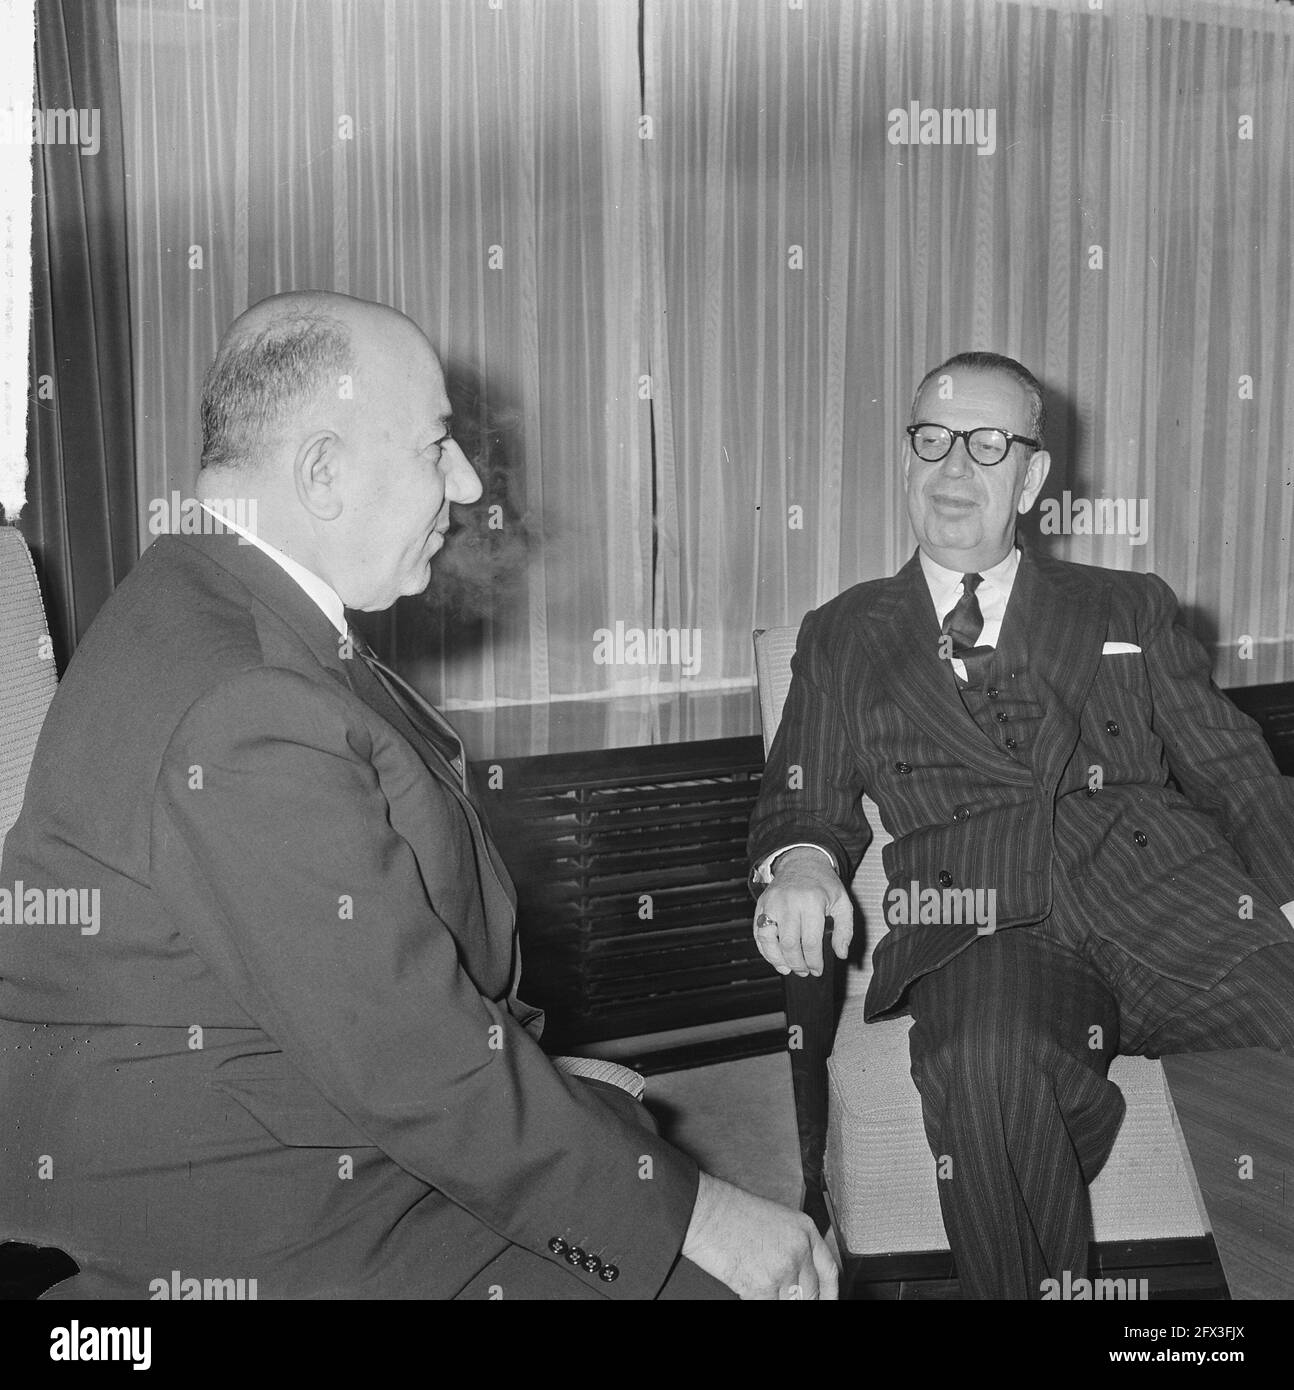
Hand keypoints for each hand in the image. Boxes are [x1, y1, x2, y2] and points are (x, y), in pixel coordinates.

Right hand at [683, 1172, 838, 1299]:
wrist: (707, 1213)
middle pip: (810, 1292)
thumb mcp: (775, 1221)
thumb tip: (797, 1276)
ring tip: (756, 1279)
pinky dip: (756, 1298)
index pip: (829, 1271)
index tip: (827, 1301)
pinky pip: (767, 1304)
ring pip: (788, 1302)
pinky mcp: (763, 1286)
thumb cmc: (732, 1212)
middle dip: (797, 1298)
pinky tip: (746, 1286)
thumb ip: (793, 1246)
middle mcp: (799, 1250)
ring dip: (773, 1297)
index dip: (830, 1293)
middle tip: (779, 1291)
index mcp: (805, 1230)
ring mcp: (783, 1270)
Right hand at [753, 849, 853, 976]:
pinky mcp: (761, 905)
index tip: (817, 970)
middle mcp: (789, 902)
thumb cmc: (824, 885)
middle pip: (789, 944)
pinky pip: (758, 933)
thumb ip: (845, 930)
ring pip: (769, 940)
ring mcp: (772, 903)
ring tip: (788, 969)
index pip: (811, 942)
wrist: (801, 862)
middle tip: (804, 972)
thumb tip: (841, 954)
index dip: (814, 961)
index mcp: (812, 902)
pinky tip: (775, 958)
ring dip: (777, 960)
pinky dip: (765, 950)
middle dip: (797, 964)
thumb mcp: (842, 903)